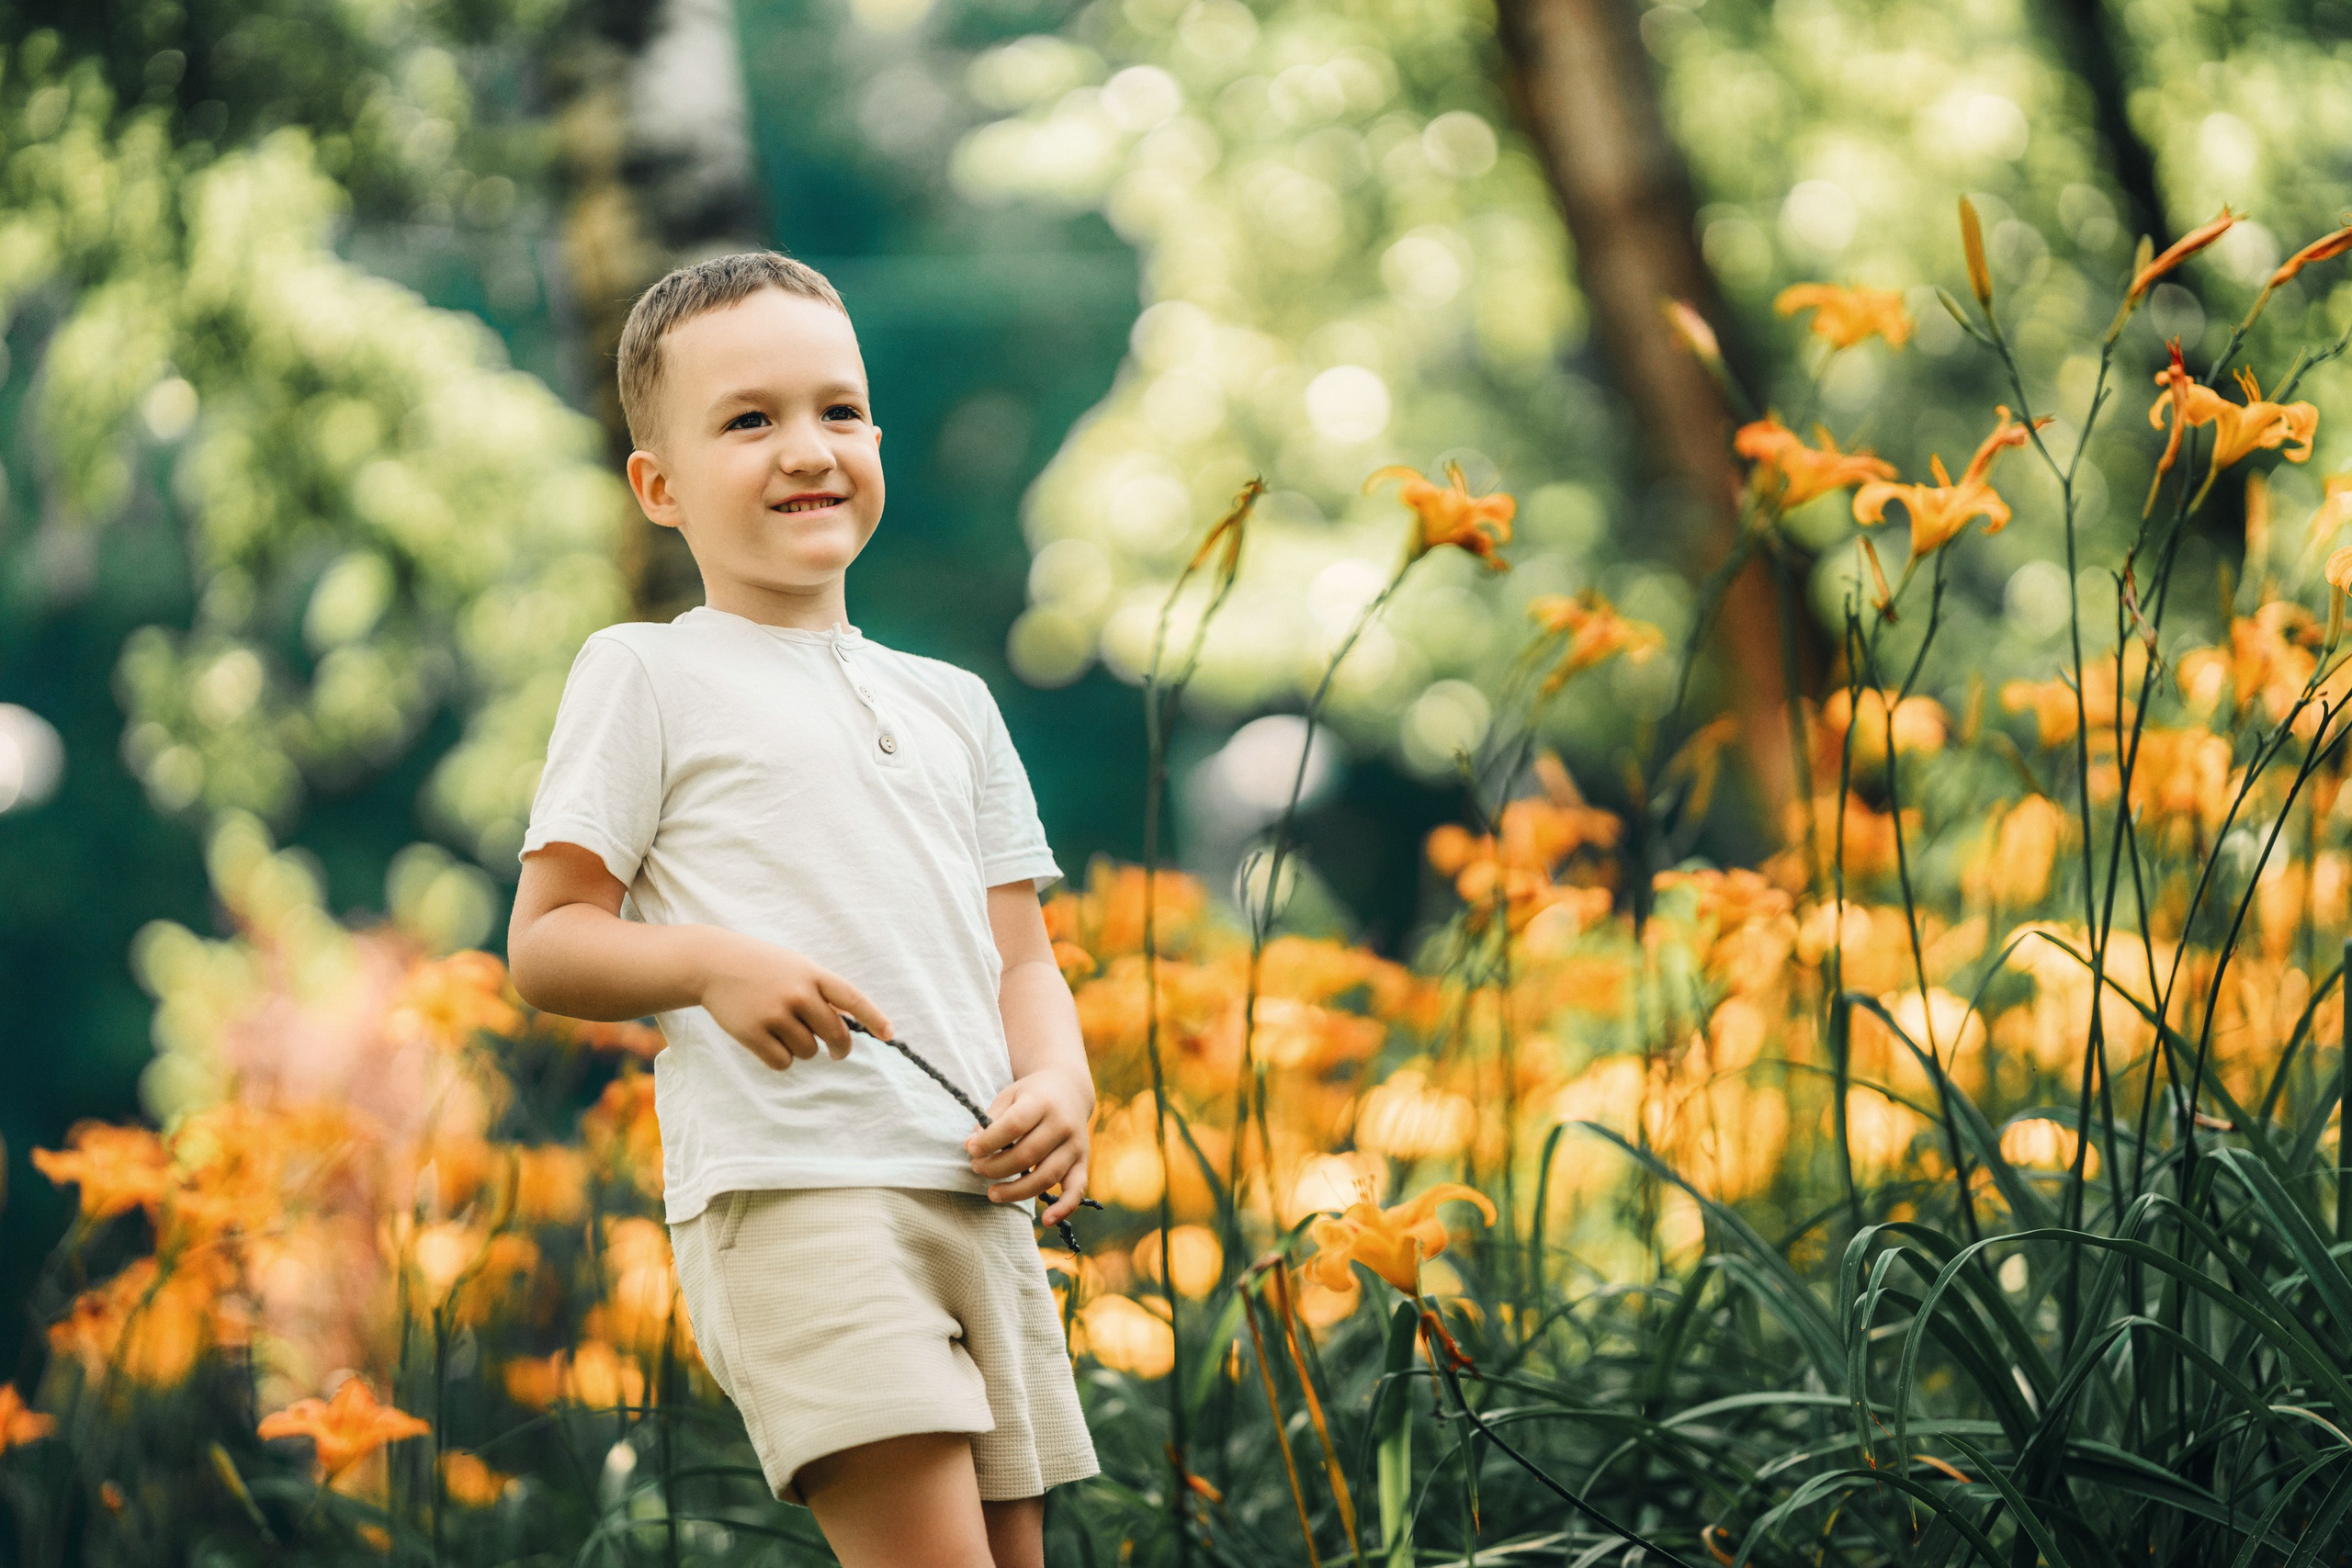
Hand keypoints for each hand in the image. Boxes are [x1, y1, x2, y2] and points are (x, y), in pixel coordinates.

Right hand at [696, 931, 891, 1072]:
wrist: (715, 964)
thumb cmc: (764, 968)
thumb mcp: (797, 968)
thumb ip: (822, 992)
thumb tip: (846, 1029)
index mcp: (813, 974)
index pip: (852, 999)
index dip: (874, 1018)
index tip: (890, 1035)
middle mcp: (798, 993)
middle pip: (835, 1035)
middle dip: (840, 1048)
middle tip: (837, 1051)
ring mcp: (775, 1014)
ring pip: (809, 1051)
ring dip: (802, 1048)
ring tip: (783, 1029)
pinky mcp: (753, 1033)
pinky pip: (783, 1062)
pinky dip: (781, 1059)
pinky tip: (768, 1041)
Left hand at [965, 1067, 1091, 1224]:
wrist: (1069, 1090)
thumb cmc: (1031, 1096)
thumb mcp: (1010, 1096)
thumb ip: (991, 1119)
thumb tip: (971, 1146)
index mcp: (1041, 1102)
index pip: (1013, 1125)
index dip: (989, 1141)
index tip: (970, 1149)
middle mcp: (1062, 1124)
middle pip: (1027, 1155)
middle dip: (996, 1168)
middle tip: (976, 1168)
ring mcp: (1075, 1145)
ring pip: (1046, 1177)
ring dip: (1016, 1191)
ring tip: (992, 1193)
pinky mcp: (1082, 1162)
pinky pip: (1076, 1190)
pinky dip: (1064, 1208)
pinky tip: (1046, 1221)